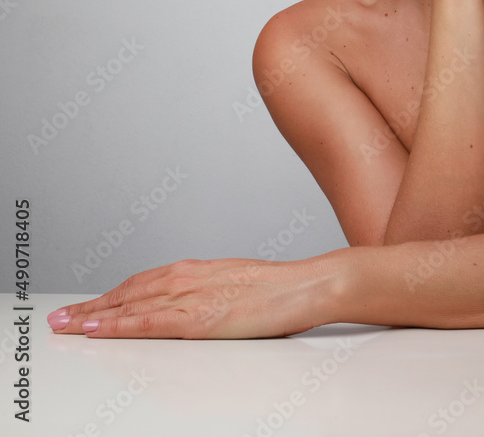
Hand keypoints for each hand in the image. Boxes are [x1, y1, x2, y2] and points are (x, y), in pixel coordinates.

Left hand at [47, 256, 329, 338]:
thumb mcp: (234, 286)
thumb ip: (207, 295)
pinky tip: (99, 330)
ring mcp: (191, 296)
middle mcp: (186, 277)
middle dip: (91, 307)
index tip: (87, 308)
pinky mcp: (198, 317)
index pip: (140, 284)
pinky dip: (118, 325)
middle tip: (60, 318)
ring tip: (67, 326)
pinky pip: (148, 322)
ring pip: (129, 305)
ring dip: (94, 316)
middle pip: (127, 292)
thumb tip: (191, 310)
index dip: (110, 297)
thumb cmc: (278, 289)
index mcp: (195, 270)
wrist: (306, 285)